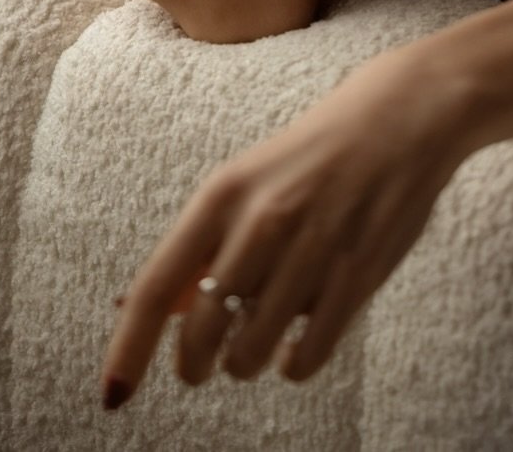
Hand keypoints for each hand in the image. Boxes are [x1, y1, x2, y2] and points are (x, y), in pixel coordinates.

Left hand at [99, 51, 469, 407]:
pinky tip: (295, 349)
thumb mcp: (246, 183)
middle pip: (201, 334)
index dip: (129, 349)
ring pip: (250, 353)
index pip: (157, 286)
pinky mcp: (356, 276)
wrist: (400, 116)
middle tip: (203, 365)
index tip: (112, 396)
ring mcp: (311, 250)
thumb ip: (202, 246)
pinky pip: (305, 357)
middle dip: (196, 363)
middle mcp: (260, 222)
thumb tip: (143, 307)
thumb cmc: (312, 155)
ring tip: (259, 339)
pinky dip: (292, 366)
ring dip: (246, 362)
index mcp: (223, 193)